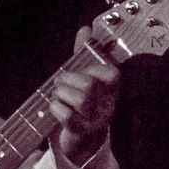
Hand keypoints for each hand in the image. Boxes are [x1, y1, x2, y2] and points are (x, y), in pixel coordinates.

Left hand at [49, 27, 121, 161]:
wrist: (84, 140)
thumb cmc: (85, 102)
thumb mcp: (86, 75)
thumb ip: (85, 53)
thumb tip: (86, 28)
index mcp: (113, 88)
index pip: (110, 73)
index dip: (91, 69)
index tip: (81, 71)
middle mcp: (110, 104)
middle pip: (89, 86)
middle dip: (68, 79)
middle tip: (59, 81)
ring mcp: (98, 120)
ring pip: (80, 100)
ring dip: (61, 93)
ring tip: (57, 94)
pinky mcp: (83, 133)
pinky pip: (68, 117)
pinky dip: (56, 108)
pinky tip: (55, 106)